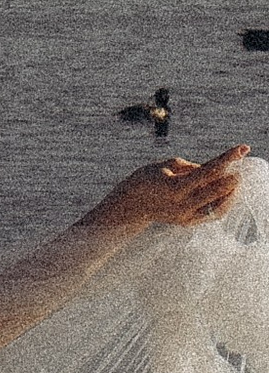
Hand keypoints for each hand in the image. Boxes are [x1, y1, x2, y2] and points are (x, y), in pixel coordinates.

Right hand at [89, 144, 248, 237]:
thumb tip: (208, 169)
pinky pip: (212, 214)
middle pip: (216, 190)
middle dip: (232, 178)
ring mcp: (186, 216)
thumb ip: (188, 166)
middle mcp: (182, 204)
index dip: (227, 159)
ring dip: (231, 193)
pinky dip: (223, 204)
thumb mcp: (162, 166)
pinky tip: (228, 195)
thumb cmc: (145, 180)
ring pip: (218, 206)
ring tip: (235, 182)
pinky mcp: (188, 223)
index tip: (242, 149)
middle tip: (241, 168)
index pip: (208, 170)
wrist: (131, 205)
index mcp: (174, 187)